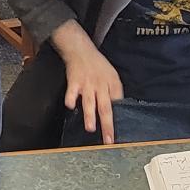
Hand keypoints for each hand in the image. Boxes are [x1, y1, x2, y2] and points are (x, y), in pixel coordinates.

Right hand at [51, 19, 122, 142]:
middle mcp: (101, 86)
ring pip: (89, 102)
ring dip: (89, 115)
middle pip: (105, 107)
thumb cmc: (97, 65)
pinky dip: (70, 99)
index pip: (118, 104)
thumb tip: (117, 110)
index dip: (118, 119)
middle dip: (107, 125)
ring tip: (90, 128)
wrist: (81, 50)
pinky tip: (70, 106)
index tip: (117, 136)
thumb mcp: (112, 76)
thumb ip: (114, 92)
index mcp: (112, 84)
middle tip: (109, 140)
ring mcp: (87, 84)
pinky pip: (72, 92)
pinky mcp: (74, 82)